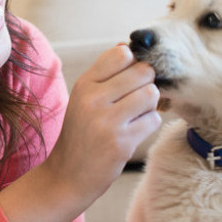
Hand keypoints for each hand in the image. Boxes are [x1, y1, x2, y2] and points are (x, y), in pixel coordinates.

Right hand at [47, 43, 161, 199]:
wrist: (68, 175)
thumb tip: (127, 46)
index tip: (129, 79)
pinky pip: (153, 120)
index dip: (133, 64)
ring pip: (151, 94)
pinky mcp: (121, 143)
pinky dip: (149, 125)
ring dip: (150, 105)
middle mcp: (93, 99)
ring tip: (136, 116)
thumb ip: (105, 74)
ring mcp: (107, 121)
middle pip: (143, 71)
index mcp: (84, 84)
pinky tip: (134, 132)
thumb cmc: (81, 133)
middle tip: (136, 99)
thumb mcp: (84, 98)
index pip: (122, 53)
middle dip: (146, 84)